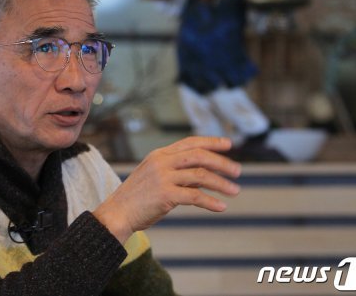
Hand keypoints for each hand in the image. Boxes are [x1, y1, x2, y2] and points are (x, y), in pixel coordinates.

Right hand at [94, 136, 240, 243]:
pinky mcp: (164, 195)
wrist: (117, 213)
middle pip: (199, 155)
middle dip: (221, 162)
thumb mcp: (156, 177)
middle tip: (238, 171)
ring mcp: (162, 177)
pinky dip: (210, 201)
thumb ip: (178, 173)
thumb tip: (206, 175)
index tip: (229, 144)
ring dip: (221, 183)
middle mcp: (161, 162)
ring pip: (200, 175)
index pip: (190, 142)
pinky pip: (194, 196)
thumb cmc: (138, 197)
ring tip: (235, 190)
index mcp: (159, 154)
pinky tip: (221, 207)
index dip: (211, 142)